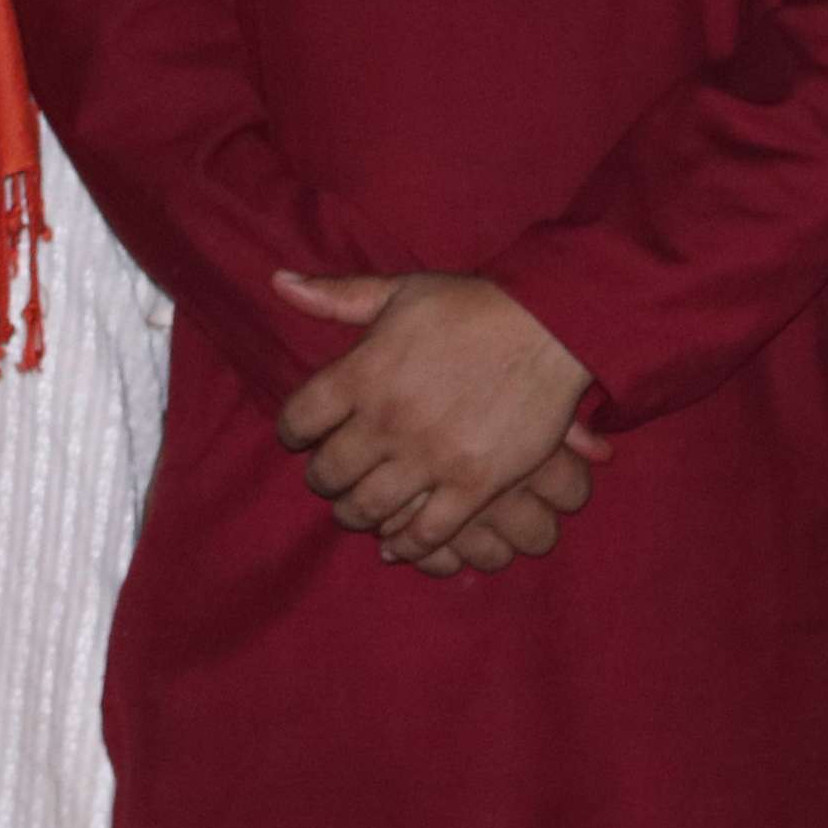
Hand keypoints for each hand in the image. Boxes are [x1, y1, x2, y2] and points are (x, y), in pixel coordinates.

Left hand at [271, 270, 594, 561]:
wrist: (548, 328)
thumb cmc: (470, 305)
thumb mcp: (397, 291)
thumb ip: (336, 296)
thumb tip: (279, 282)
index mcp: (362, 373)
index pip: (299, 418)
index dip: (292, 431)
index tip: (298, 437)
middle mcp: (388, 420)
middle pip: (330, 469)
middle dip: (322, 479)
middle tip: (327, 480)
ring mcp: (431, 457)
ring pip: (370, 506)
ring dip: (354, 514)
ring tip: (354, 511)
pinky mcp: (474, 485)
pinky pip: (427, 530)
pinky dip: (406, 544)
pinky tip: (395, 543)